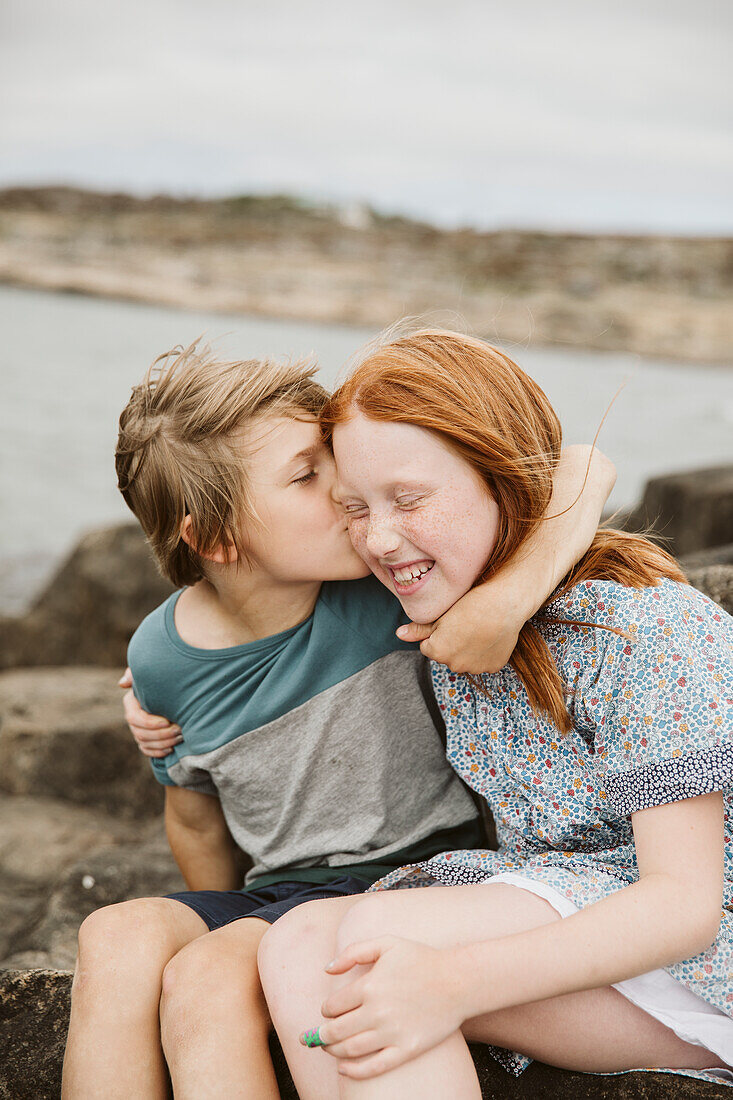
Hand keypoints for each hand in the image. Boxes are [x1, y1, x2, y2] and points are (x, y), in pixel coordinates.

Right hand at [119, 668, 180, 757]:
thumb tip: (122, 683)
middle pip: (140, 733)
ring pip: (144, 742)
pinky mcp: (145, 739)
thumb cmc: (165, 677)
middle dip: (161, 734)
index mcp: (131, 702)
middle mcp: (132, 717)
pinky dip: (158, 752)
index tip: (168, 721)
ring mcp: (137, 729)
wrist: (178, 687)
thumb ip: (137, 674)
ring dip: (163, 743)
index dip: (150, 722)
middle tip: (180, 730)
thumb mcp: (155, 673)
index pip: (134, 718)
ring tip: (180, 737)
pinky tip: (171, 749)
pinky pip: (146, 750)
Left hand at [303, 937, 463, 1079]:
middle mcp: (377, 1012)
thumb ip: (354, 952)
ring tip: (327, 1050)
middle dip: (320, 1036)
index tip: (327, 1012)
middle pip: (336, 1031)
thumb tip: (327, 969)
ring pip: (350, 1050)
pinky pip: (374, 1066)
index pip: (333, 1006)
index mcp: (370, 986)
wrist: (458, 980)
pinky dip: (354, 1071)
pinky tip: (344, 1069)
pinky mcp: (407, 1049)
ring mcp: (392, 1033)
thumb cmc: (421, 959)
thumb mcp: (387, 943)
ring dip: (333, 1052)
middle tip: (314, 1037)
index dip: (326, 1011)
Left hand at [396, 582, 522, 674]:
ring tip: (479, 629)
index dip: (438, 633)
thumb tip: (399, 634)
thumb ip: (419, 629)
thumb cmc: (470, 604)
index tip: (450, 621)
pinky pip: (484, 662)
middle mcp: (454, 665)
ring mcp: (475, 668)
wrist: (504, 604)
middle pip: (447, 655)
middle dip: (452, 643)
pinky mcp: (493, 667)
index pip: (428, 646)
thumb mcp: (440, 614)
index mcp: (437, 652)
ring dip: (468, 650)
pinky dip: (485, 653)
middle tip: (465, 624)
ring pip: (465, 659)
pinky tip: (490, 637)